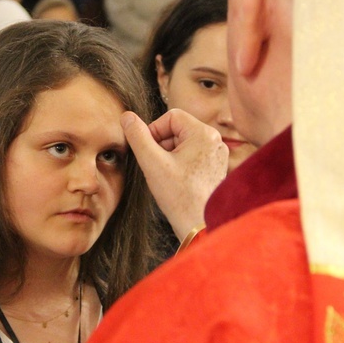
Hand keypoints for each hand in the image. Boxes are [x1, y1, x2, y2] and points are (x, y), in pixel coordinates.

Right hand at [121, 110, 227, 239]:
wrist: (200, 226)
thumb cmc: (179, 196)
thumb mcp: (151, 162)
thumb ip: (137, 136)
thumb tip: (126, 117)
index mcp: (204, 133)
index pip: (171, 116)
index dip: (154, 131)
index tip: (148, 151)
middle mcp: (215, 141)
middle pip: (178, 129)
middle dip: (161, 145)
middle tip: (155, 165)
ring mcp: (217, 155)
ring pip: (183, 143)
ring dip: (168, 155)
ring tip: (166, 176)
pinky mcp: (215, 168)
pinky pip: (192, 156)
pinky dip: (179, 164)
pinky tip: (175, 182)